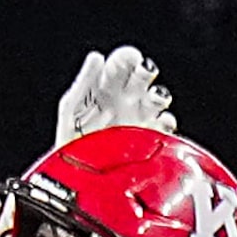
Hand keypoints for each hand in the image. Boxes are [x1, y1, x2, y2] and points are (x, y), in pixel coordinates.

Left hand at [54, 45, 175, 148]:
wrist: (79, 178)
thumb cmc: (70, 144)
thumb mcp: (70, 108)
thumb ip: (83, 82)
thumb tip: (96, 58)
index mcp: (106, 87)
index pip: (123, 63)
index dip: (129, 57)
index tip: (132, 58)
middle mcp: (124, 100)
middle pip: (143, 76)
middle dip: (146, 72)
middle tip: (143, 74)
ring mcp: (138, 119)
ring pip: (157, 98)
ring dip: (158, 95)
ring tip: (153, 99)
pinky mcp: (148, 139)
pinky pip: (163, 126)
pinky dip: (165, 122)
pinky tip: (157, 123)